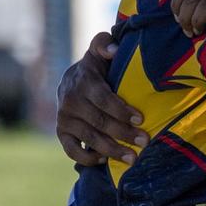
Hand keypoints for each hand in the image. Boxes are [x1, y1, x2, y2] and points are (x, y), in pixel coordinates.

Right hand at [55, 32, 147, 165]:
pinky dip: (87, 158)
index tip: (141, 119)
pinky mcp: (61, 132)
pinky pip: (71, 150)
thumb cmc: (96, 67)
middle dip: (123, 133)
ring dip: (111, 150)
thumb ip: (105, 44)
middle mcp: (70, 101)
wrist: (70, 81)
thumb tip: (113, 50)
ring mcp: (64, 118)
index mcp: (83, 81)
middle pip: (99, 121)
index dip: (121, 110)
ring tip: (132, 158)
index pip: (104, 99)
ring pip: (89, 138)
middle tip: (144, 141)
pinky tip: (104, 161)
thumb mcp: (99, 51)